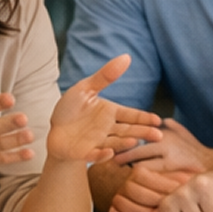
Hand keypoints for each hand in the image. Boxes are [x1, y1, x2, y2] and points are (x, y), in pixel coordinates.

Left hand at [46, 54, 162, 164]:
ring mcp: (97, 142)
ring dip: (124, 143)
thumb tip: (126, 57)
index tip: (158, 120)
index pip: (131, 115)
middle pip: (129, 130)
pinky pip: (94, 154)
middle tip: (158, 136)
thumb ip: (105, 76)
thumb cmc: (71, 109)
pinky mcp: (84, 152)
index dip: (144, 118)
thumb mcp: (86, 88)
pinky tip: (108, 152)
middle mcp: (108, 128)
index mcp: (110, 113)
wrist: (54, 131)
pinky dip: (101, 155)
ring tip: (134, 141)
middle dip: (143, 133)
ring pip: (115, 143)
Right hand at [106, 163, 191, 211]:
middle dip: (155, 202)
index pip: (144, 177)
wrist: (163, 208)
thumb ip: (180, 178)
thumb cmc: (173, 194)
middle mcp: (126, 185)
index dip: (161, 187)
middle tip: (168, 208)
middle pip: (136, 193)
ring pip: (128, 208)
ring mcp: (118, 200)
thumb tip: (185, 181)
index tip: (175, 194)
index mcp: (139, 173)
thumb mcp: (179, 181)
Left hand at [112, 116, 212, 176]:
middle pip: (134, 147)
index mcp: (162, 130)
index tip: (115, 146)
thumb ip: (170, 125)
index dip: (125, 141)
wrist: (212, 162)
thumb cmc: (195, 149)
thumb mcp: (182, 132)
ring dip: (129, 166)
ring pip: (140, 160)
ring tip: (119, 171)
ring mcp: (167, 152)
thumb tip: (159, 121)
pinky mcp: (171, 165)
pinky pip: (150, 170)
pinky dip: (140, 175)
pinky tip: (133, 179)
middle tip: (112, 161)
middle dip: (121, 154)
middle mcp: (163, 138)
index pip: (137, 134)